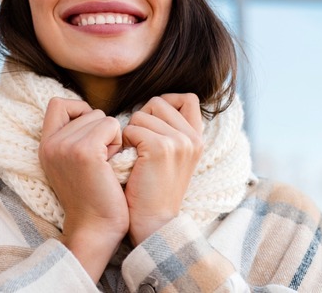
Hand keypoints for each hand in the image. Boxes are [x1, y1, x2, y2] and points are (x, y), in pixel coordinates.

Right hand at [38, 97, 127, 281]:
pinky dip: (118, 142)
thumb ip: (73, 138)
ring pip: (102, 117)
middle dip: (101, 131)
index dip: (79, 110)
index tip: (91, 133)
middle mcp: (51, 143)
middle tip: (101, 160)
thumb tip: (92, 112)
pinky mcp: (85, 151)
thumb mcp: (72, 164)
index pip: (58, 104)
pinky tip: (112, 165)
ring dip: (111, 137)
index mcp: (45, 146)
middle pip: (87, 110)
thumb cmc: (94, 198)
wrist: (95, 230)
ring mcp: (66, 146)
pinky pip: (111, 125)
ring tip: (106, 164)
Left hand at [122, 93, 203, 244]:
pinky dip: (123, 144)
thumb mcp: (170, 158)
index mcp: (197, 139)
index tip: (152, 122)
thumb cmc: (151, 191)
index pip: (188, 98)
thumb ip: (168, 131)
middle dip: (142, 118)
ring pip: (141, 114)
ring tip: (134, 158)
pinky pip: (131, 129)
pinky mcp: (160, 148)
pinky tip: (129, 163)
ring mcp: (179, 142)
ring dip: (130, 133)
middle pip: (158, 102)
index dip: (166, 102)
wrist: (152, 224)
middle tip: (138, 146)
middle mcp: (192, 138)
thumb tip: (151, 105)